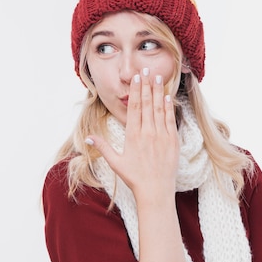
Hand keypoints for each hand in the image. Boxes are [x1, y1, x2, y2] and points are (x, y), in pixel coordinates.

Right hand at [86, 69, 178, 204]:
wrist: (155, 191)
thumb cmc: (134, 178)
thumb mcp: (115, 162)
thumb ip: (102, 146)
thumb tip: (88, 136)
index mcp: (133, 136)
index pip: (134, 107)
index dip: (136, 91)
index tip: (137, 78)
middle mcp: (147, 133)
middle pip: (147, 104)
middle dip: (147, 85)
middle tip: (147, 69)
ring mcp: (161, 136)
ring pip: (159, 109)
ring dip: (158, 92)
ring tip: (158, 77)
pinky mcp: (173, 142)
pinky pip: (170, 120)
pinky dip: (169, 107)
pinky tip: (168, 97)